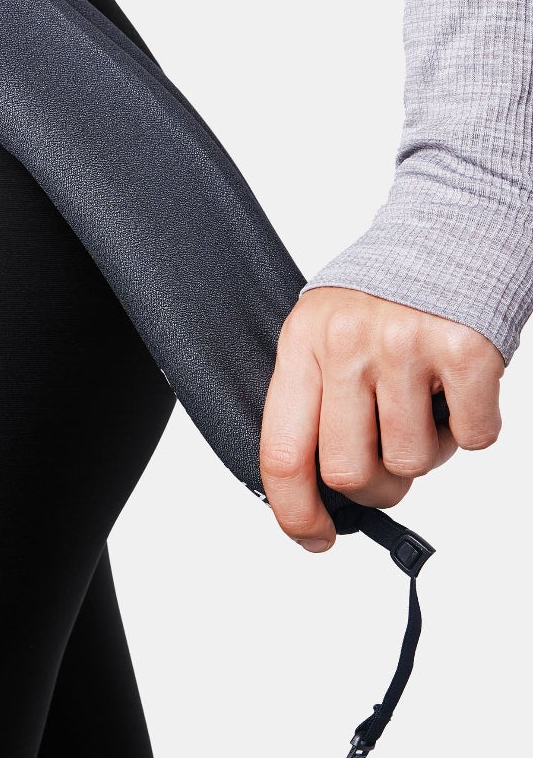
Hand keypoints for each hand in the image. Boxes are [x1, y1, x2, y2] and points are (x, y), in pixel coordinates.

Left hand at [260, 287, 502, 550]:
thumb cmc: (393, 287)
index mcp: (302, 343)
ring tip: (430, 401)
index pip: (282, 452)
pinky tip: (464, 387)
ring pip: (413, 462)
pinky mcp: (465, 350)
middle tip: (393, 460)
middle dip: (376, 488)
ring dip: (430, 450)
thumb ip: (319, 396)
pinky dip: (475, 427)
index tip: (315, 537)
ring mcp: (405, 346)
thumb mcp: (329, 328)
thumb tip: (319, 491)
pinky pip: (472, 438)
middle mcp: (347, 344)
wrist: (460, 220)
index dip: (295, 512)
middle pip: (348, 473)